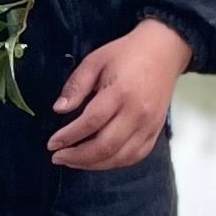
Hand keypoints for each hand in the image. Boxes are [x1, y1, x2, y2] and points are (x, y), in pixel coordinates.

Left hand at [48, 18, 191, 170]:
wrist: (163, 51)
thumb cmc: (127, 54)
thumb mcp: (95, 61)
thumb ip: (76, 86)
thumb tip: (59, 109)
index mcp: (120, 92)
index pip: (91, 122)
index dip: (69, 136)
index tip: (52, 143)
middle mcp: (137, 113)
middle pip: (105, 146)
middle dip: (78, 157)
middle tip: (58, 157)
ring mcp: (149, 125)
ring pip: (120, 157)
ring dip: (94, 164)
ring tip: (73, 161)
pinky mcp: (156, 131)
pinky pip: (135, 156)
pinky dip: (115, 163)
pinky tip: (98, 161)